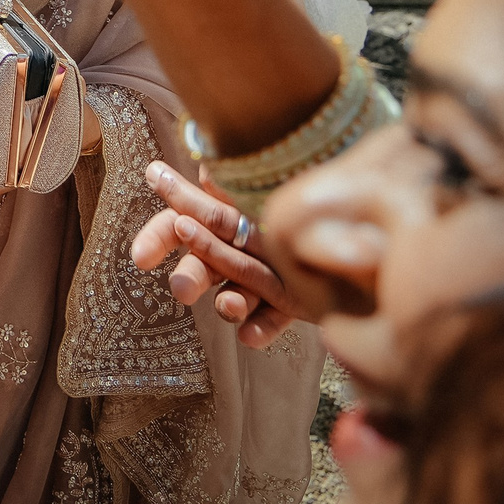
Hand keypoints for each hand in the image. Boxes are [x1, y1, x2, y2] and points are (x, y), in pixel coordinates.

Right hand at [130, 161, 312, 347]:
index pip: (177, 225)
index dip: (157, 239)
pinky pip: (273, 319)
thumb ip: (233, 181)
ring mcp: (263, 276)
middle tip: (183, 290)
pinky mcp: (293, 301)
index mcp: (222, 216)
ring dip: (229, 303)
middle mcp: (237, 247)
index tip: (141, 258)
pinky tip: (251, 336)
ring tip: (231, 306)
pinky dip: (261, 328)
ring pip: (237, 293)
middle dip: (190, 277)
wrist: (363, 219)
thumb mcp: (263, 178)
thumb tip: (208, 167)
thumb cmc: (302, 185)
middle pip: (203, 263)